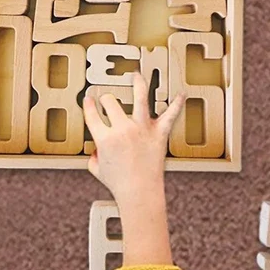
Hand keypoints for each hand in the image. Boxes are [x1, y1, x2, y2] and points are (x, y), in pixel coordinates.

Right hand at [83, 73, 184, 204]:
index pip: (92, 114)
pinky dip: (177, 104)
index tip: (89, 100)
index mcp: (104, 138)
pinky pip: (170, 115)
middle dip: (107, 98)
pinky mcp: (159, 134)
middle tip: (108, 99)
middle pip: (111, 103)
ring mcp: (141, 129)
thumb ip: (94, 156)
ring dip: (137, 84)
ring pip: (140, 98)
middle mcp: (122, 129)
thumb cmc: (119, 184)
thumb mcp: (97, 170)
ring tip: (136, 76)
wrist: (139, 193)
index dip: (88, 105)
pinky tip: (181, 94)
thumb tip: (97, 149)